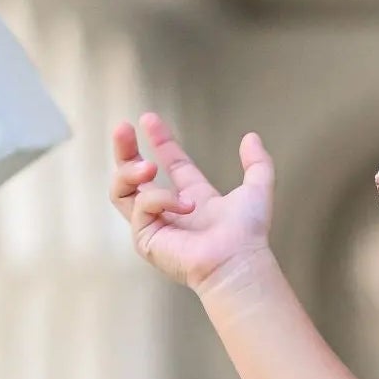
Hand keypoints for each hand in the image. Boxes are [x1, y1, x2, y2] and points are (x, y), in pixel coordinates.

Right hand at [109, 111, 275, 291]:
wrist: (237, 260)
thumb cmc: (247, 234)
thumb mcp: (256, 189)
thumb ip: (257, 162)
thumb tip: (252, 137)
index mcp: (191, 197)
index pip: (169, 164)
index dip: (160, 140)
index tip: (149, 119)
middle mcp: (168, 210)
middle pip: (132, 175)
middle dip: (124, 150)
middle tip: (123, 129)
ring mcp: (153, 225)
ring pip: (121, 191)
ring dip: (130, 171)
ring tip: (149, 167)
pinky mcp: (145, 238)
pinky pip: (140, 205)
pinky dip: (159, 199)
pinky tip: (182, 205)